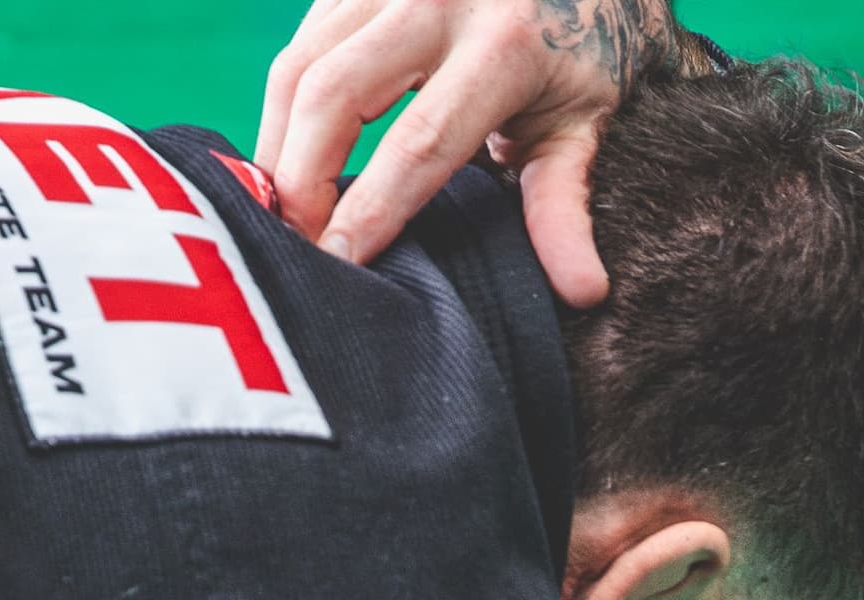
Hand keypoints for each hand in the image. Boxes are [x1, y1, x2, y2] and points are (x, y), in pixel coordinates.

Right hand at [253, 0, 684, 300]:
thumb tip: (584, 291)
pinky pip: (300, 43)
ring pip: (299, 65)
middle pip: (333, 94)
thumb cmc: (577, 53)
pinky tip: (291, 157)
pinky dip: (286, 107)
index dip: (372, 209)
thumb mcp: (582, 126)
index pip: (419, 143)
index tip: (337, 263)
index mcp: (504, 45)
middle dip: (300, 178)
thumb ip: (564, 207)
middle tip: (294, 244)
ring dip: (279, 144)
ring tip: (283, 210)